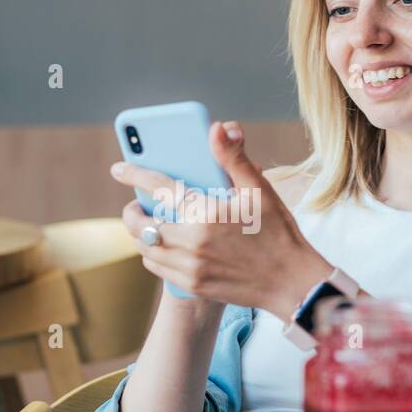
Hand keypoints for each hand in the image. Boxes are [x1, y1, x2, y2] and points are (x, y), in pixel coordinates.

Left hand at [110, 120, 331, 318]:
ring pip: (145, 248)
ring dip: (142, 234)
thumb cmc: (278, 233)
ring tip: (149, 224)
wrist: (292, 283)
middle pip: (141, 224)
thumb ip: (232, 158)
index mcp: (207, 212)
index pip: (159, 188)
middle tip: (136, 205)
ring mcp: (190, 267)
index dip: (135, 174)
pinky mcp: (192, 285)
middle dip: (132, 211)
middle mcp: (192, 241)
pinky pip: (157, 267)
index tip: (119, 168)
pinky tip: (164, 246)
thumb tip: (216, 127)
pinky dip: (153, 254)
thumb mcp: (259, 190)